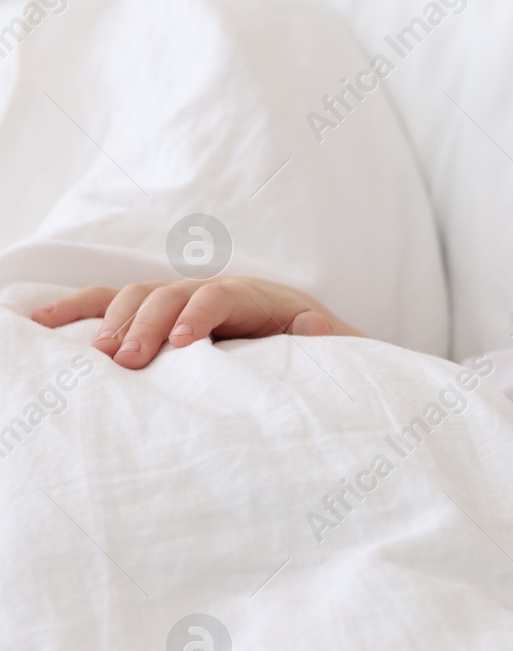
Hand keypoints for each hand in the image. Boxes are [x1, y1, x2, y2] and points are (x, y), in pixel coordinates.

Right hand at [30, 277, 365, 368]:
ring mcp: (177, 300)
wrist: (300, 334)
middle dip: (147, 323)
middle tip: (128, 359)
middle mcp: (208, 291)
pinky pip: (110, 305)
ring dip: (112, 321)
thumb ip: (326, 339)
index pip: (219, 296)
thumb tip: (314, 324)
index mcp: (253, 297)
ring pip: (136, 296)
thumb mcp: (333, 343)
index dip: (199, 316)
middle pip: (170, 294)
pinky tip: (41, 322)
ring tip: (96, 354)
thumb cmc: (314, 344)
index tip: (184, 346)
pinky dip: (77, 309)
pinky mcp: (154, 315)